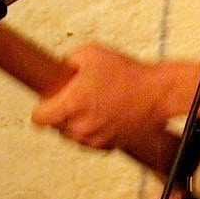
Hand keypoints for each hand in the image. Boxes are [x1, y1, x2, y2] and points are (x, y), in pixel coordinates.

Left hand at [32, 44, 170, 153]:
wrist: (160, 93)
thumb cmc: (130, 75)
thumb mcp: (91, 53)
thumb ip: (67, 62)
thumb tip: (61, 70)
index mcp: (71, 105)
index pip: (39, 119)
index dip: (42, 108)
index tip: (48, 103)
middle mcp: (81, 126)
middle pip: (57, 127)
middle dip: (64, 113)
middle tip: (79, 98)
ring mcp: (96, 139)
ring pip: (75, 136)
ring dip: (79, 124)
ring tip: (96, 106)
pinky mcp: (111, 146)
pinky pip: (93, 142)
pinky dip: (96, 132)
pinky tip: (106, 116)